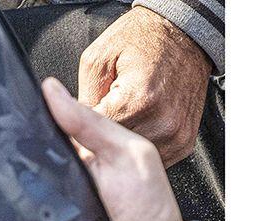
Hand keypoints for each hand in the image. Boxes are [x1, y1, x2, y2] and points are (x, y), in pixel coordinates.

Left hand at [78, 6, 210, 165]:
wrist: (183, 32)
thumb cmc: (141, 39)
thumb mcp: (97, 60)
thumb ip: (81, 99)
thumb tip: (68, 128)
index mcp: (137, 101)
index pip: (92, 136)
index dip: (79, 130)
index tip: (76, 120)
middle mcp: (161, 121)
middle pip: (112, 149)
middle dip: (100, 136)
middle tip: (102, 113)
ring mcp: (175, 134)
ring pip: (131, 155)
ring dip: (121, 142)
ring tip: (123, 115)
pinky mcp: (183, 141)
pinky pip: (152, 155)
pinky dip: (140, 143)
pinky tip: (139, 122)